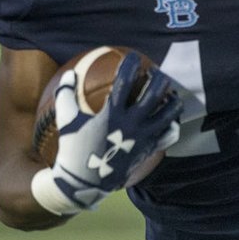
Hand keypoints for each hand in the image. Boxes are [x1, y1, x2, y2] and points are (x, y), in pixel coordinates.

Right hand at [47, 53, 180, 211]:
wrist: (85, 182)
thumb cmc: (74, 149)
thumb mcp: (67, 121)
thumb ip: (65, 95)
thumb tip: (69, 74)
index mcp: (112, 114)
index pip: (126, 82)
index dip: (132, 65)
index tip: (134, 57)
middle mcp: (131, 124)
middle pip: (154, 94)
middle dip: (158, 78)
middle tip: (156, 72)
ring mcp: (143, 138)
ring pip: (168, 114)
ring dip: (171, 100)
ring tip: (169, 92)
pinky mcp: (149, 150)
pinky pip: (169, 135)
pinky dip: (172, 123)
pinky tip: (170, 117)